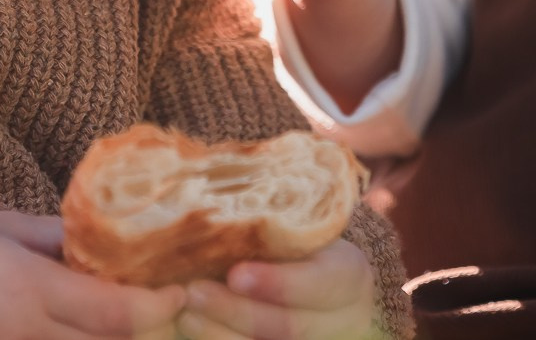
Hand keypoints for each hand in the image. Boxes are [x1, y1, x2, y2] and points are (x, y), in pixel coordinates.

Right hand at [0, 211, 184, 339]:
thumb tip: (118, 243)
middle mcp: (21, 336)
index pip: (117, 314)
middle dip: (148, 337)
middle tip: (168, 316)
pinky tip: (86, 336)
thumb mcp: (6, 226)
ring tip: (128, 325)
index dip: (161, 308)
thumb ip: (64, 240)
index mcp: (27, 289)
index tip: (181, 292)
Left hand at [175, 239, 377, 339]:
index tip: (235, 273)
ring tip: (185, 312)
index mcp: (350, 275)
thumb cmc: (301, 237)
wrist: (320, 274)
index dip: (278, 284)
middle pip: (291, 328)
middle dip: (238, 311)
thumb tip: (215, 207)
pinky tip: (192, 325)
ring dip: (220, 333)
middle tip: (194, 291)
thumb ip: (273, 224)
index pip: (321, 284)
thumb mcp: (303, 224)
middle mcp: (345, 319)